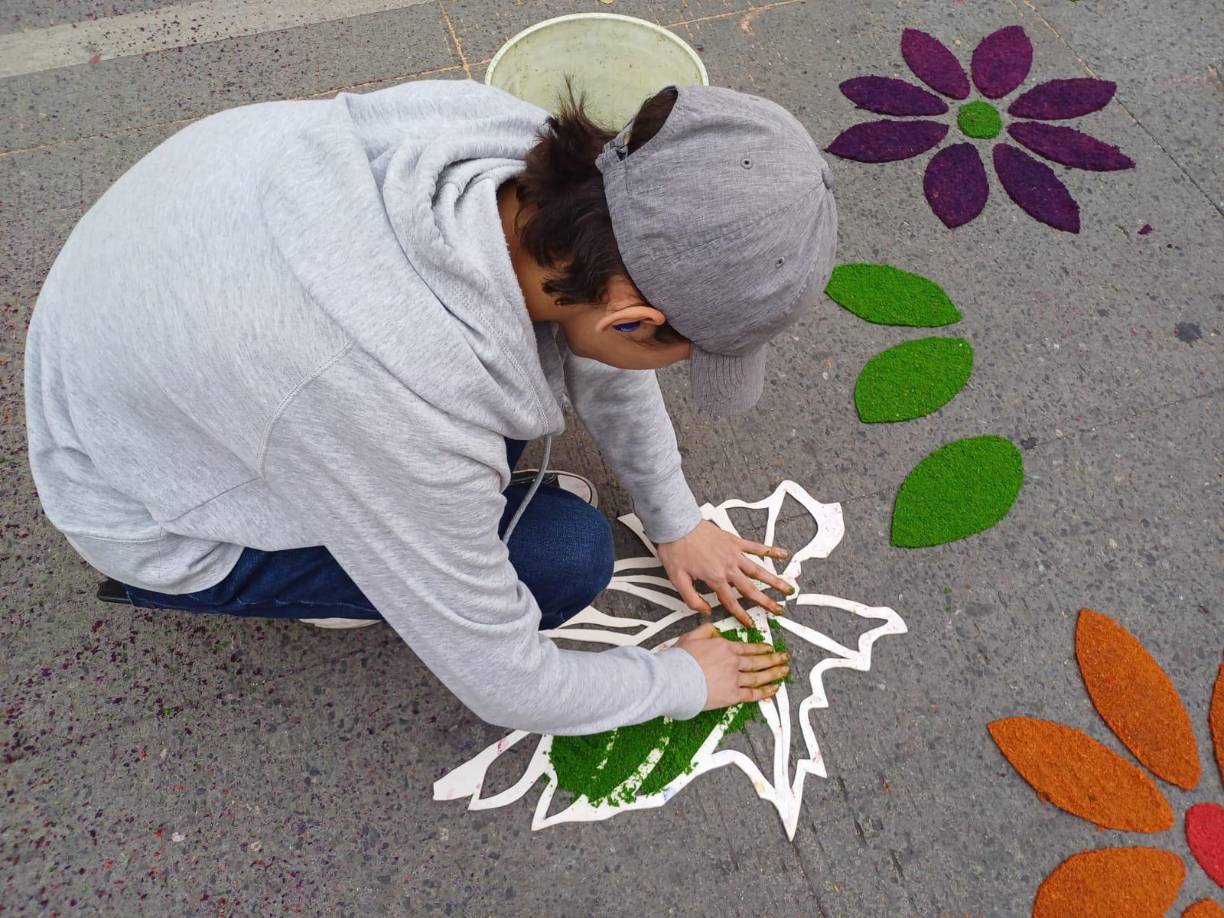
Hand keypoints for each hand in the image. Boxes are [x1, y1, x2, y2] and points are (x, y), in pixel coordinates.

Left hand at [656, 519, 794, 627]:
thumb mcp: (677, 579)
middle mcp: (728, 567)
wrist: (677, 524)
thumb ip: (691, 598)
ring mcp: (734, 553)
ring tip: (788, 588)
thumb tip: (705, 611)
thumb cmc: (675, 550)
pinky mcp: (735, 541)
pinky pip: (756, 546)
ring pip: (759, 570)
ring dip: (774, 580)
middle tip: (779, 610)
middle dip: (766, 602)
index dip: (741, 615)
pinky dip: (770, 550)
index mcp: (715, 578)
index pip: (731, 601)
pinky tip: (783, 554)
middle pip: (750, 589)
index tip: (751, 624)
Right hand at [676, 623, 789, 709]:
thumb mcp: (691, 636)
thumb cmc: (680, 659)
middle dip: (773, 659)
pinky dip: (765, 692)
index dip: (760, 648)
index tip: (769, 648)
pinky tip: (774, 689)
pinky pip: (752, 694)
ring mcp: (734, 678)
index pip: (747, 648)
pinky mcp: (731, 695)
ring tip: (784, 671)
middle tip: (784, 658)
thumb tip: (714, 629)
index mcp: (724, 646)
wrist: (675, 678)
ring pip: (758, 676)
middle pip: (757, 660)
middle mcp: (732, 661)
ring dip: (774, 673)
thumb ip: (705, 630)